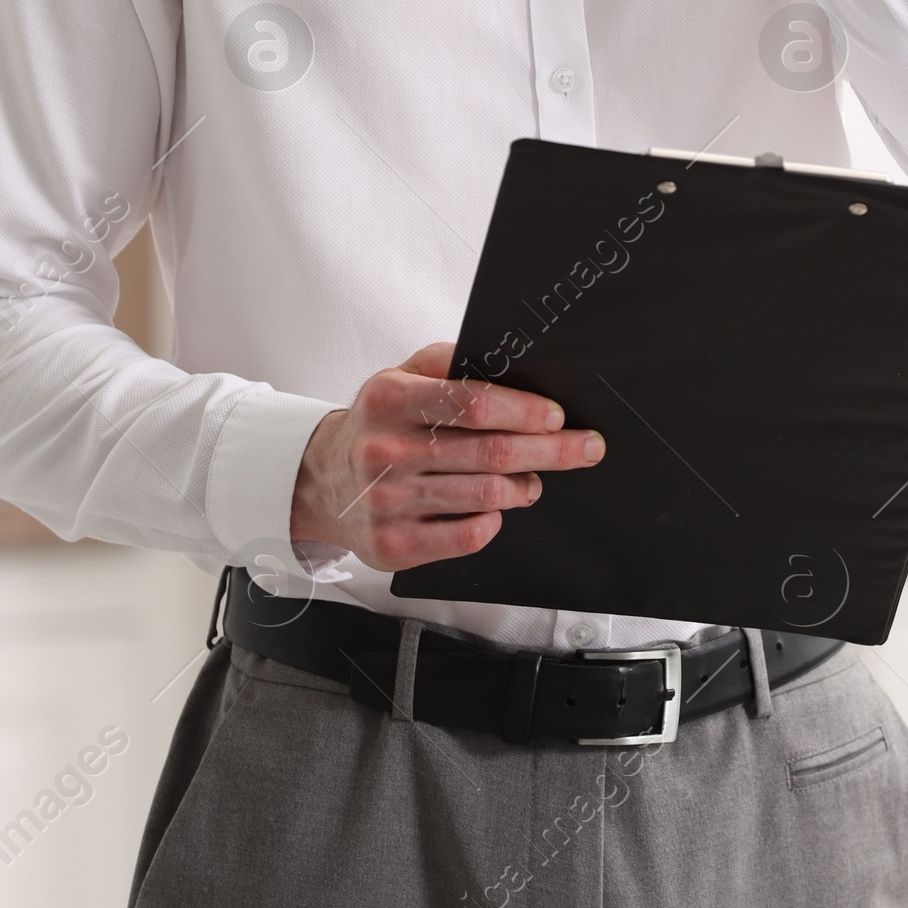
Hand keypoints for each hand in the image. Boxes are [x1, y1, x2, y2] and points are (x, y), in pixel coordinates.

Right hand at [289, 342, 605, 571]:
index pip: (471, 402)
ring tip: (535, 479)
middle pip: (489, 453)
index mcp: (389, 399)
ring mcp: (387, 502)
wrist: (323, 481)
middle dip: (549, 450)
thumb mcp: (401, 376)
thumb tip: (508, 363)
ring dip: (525, 486)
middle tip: (584, 446)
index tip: (556, 415)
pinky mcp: (393, 545)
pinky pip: (467, 536)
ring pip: (485, 496)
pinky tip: (496, 506)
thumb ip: (449, 362)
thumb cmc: (378, 422)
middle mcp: (385, 451)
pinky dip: (494, 519)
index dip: (523, 410)